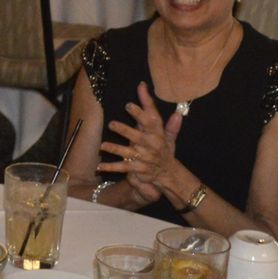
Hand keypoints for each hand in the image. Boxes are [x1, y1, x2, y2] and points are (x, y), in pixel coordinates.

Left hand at [98, 84, 183, 204]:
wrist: (168, 173)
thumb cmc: (163, 149)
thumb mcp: (168, 135)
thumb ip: (168, 121)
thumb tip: (178, 112)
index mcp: (157, 134)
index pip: (149, 121)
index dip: (139, 112)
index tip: (128, 105)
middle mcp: (151, 145)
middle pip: (137, 137)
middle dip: (124, 130)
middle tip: (111, 124)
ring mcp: (144, 158)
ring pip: (128, 153)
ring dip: (115, 149)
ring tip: (103, 146)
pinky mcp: (137, 169)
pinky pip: (123, 167)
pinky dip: (111, 167)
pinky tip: (100, 166)